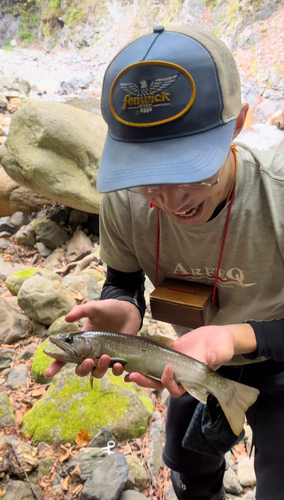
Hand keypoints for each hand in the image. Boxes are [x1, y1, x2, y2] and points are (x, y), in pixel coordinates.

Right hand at [45, 299, 140, 377]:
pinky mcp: (118, 359)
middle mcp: (90, 352)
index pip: (65, 356)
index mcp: (81, 342)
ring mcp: (104, 357)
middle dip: (82, 368)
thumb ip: (81, 311)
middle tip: (88, 360)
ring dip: (99, 368)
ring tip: (106, 357)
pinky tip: (118, 364)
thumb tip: (67, 318)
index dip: (56, 365)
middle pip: (80, 369)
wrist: (128, 311)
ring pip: (96, 372)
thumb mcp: (94, 308)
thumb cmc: (108, 309)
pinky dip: (116, 371)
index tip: (49, 373)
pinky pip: (114, 371)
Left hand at [124, 323, 256, 396]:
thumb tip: (211, 359)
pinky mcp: (167, 356)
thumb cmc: (223, 344)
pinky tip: (129, 360)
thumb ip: (219, 355)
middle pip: (160, 385)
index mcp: (193, 380)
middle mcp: (180, 377)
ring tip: (126, 370)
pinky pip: (152, 362)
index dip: (170, 383)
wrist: (217, 336)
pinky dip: (141, 363)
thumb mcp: (223, 348)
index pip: (178, 389)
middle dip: (146, 382)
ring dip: (140, 375)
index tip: (167, 369)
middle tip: (133, 376)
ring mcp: (172, 367)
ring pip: (153, 376)